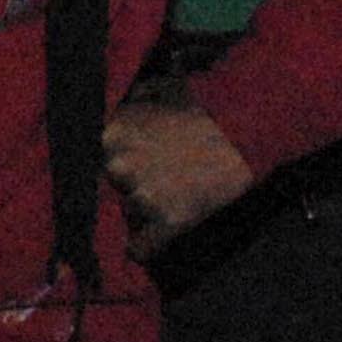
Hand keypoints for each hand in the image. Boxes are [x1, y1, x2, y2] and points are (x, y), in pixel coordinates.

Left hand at [101, 94, 257, 248]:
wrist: (246, 132)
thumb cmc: (204, 109)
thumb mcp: (155, 92)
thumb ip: (127, 106)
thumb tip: (111, 116)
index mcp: (112, 134)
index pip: (95, 158)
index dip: (117, 159)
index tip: (136, 161)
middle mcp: (120, 166)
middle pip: (111, 185)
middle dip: (130, 182)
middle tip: (161, 176)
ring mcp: (143, 196)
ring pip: (128, 212)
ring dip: (144, 208)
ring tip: (175, 194)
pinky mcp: (167, 223)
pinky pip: (140, 249)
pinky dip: (146, 246)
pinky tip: (157, 236)